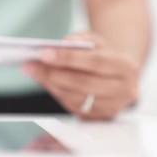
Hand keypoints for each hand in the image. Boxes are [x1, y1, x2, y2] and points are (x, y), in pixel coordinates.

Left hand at [22, 32, 140, 119]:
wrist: (119, 74)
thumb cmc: (105, 54)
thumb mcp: (98, 40)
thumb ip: (83, 38)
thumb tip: (65, 43)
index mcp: (127, 68)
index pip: (95, 62)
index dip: (68, 58)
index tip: (44, 53)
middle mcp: (124, 91)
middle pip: (83, 83)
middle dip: (53, 73)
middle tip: (30, 64)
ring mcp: (111, 107)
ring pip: (74, 97)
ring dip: (49, 83)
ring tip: (31, 70)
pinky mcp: (98, 117)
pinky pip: (71, 105)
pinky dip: (55, 91)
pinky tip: (43, 80)